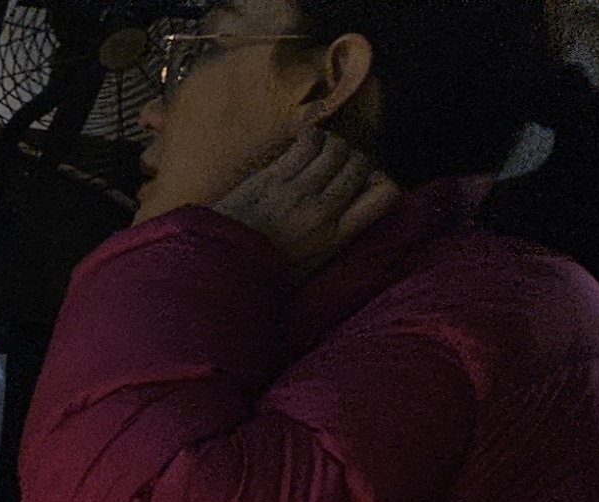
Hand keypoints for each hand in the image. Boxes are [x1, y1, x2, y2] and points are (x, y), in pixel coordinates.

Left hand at [210, 129, 396, 271]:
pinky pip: (307, 143)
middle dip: (356, 159)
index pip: (385, 196)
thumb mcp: (306, 267)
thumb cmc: (259, 268)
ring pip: (337, 148)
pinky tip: (305, 141)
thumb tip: (355, 207)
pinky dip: (312, 136)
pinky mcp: (272, 177)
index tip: (369, 183)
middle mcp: (322, 211)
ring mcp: (296, 191)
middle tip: (341, 164)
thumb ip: (333, 237)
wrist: (213, 265)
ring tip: (323, 152)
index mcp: (334, 237)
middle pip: (361, 165)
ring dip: (334, 145)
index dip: (384, 181)